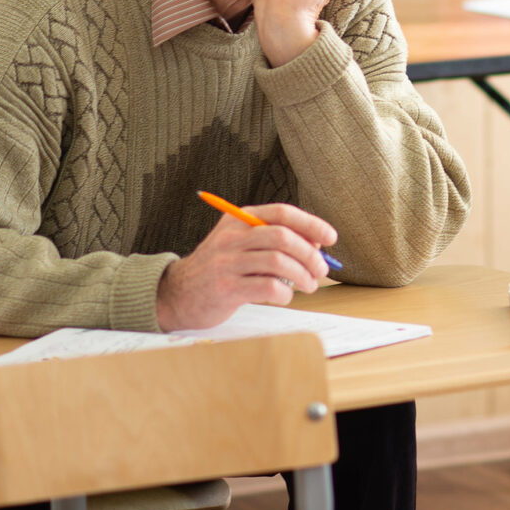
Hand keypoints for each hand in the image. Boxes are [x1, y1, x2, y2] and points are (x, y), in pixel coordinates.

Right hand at [155, 203, 336, 331]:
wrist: (178, 293)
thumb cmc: (220, 268)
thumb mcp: (242, 244)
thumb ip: (275, 239)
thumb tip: (317, 242)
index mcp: (239, 219)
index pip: (282, 213)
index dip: (311, 224)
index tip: (331, 238)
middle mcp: (232, 236)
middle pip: (283, 237)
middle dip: (310, 254)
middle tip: (321, 270)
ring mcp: (227, 262)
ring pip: (278, 262)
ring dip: (302, 276)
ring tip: (309, 285)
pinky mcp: (226, 288)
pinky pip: (267, 287)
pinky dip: (284, 293)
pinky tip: (284, 296)